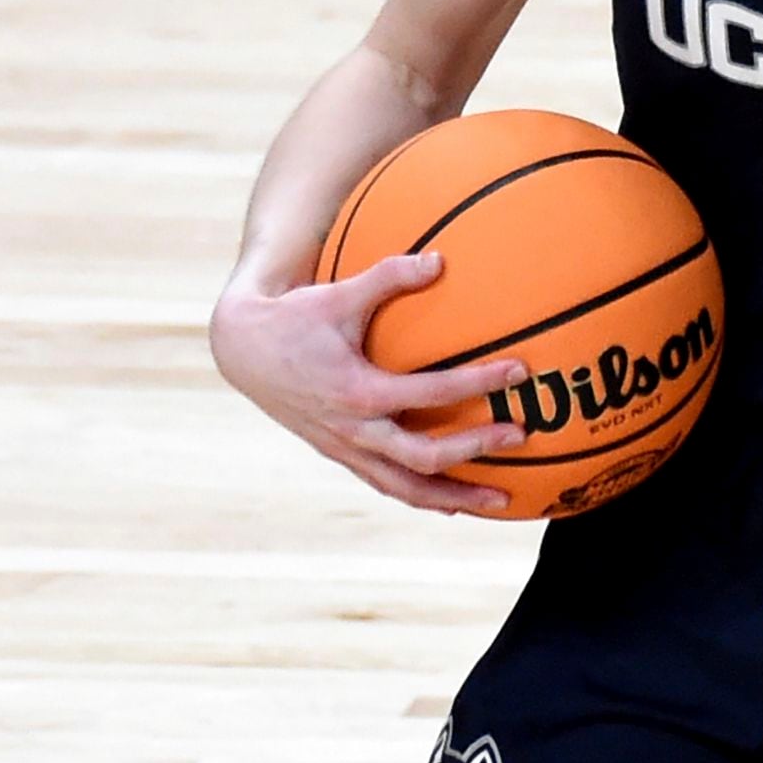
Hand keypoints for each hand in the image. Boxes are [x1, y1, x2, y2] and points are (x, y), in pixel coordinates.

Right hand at [208, 252, 525, 513]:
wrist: (242, 350)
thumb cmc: (294, 317)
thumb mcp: (339, 293)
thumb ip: (389, 276)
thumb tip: (440, 259)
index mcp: (358, 391)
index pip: (430, 394)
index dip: (478, 383)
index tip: (518, 372)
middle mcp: (353, 429)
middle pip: (424, 456)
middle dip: (475, 450)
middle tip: (520, 437)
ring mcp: (345, 448)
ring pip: (405, 487)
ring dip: (454, 496)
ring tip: (499, 502)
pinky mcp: (340, 455)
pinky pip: (387, 484)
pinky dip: (421, 496)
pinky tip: (452, 504)